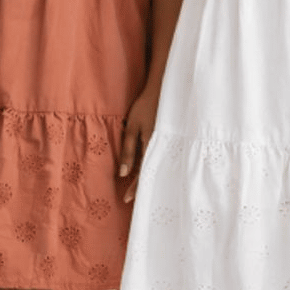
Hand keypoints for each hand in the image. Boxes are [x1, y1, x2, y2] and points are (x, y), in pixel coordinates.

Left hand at [118, 83, 159, 202]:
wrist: (161, 90)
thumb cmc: (144, 107)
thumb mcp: (132, 127)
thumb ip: (128, 150)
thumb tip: (123, 173)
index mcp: (152, 146)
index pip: (143, 173)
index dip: (135, 187)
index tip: (126, 199)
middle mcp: (160, 148)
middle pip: (152, 172)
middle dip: (142, 186)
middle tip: (132, 200)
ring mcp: (165, 143)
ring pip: (156, 165)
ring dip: (148, 177)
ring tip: (140, 189)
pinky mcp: (166, 138)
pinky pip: (158, 156)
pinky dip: (153, 165)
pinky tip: (149, 170)